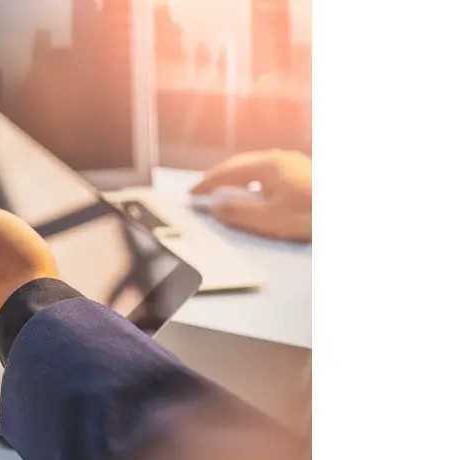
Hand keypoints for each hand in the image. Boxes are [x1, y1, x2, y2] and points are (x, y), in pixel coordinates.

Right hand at [190, 150, 311, 241]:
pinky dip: (253, 179)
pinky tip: (255, 191)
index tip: (193, 193)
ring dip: (237, 177)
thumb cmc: (310, 215)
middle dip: (220, 176)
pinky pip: (269, 170)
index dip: (208, 183)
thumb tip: (216, 207)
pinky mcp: (304, 171)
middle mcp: (280, 158)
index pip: (228, 171)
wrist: (348, 212)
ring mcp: (294, 162)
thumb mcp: (269, 219)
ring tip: (225, 190)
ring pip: (256, 165)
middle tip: (204, 189)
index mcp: (268, 165)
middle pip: (241, 163)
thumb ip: (238, 212)